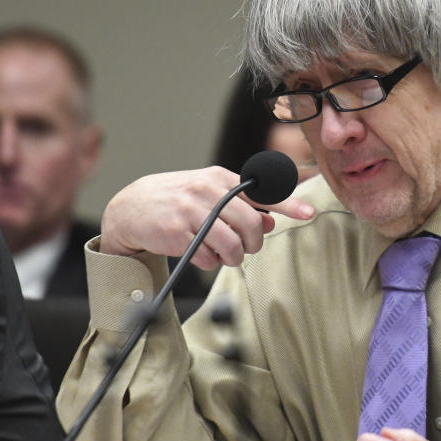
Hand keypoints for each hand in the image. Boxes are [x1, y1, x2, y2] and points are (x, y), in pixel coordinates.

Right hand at [99, 166, 313, 268]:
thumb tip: (271, 223)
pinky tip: (200, 254)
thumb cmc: (176, 201)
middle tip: (244, 250)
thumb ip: (241, 208)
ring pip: (232, 245)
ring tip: (221, 255)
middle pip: (251, 225)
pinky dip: (209, 262)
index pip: (261, 191)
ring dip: (232, 258)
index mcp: (220, 178)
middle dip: (252, 244)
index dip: (288, 204)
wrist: (130, 208)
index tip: (309, 213)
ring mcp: (192, 211)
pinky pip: (208, 257)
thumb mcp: (209, 196)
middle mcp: (208, 191)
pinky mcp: (177, 232)